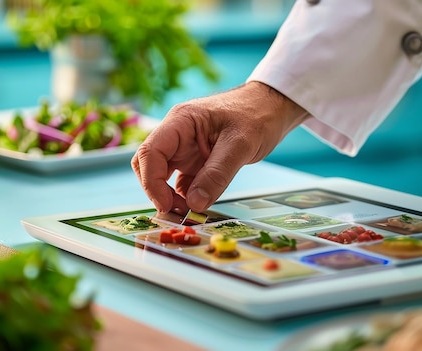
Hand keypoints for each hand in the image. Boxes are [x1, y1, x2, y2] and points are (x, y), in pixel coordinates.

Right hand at [131, 81, 308, 213]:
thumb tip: (194, 204)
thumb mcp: (240, 144)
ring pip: (162, 176)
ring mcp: (184, 149)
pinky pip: (181, 183)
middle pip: (149, 165)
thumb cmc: (256, 115)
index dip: (152, 182)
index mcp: (179, 122)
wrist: (272, 107)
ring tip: (190, 212)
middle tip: (178, 212)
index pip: (150, 153)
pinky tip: (198, 206)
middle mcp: (176, 135)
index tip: (166, 205)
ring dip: (170, 196)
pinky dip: (185, 197)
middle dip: (157, 191)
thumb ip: (217, 174)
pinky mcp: (195, 161)